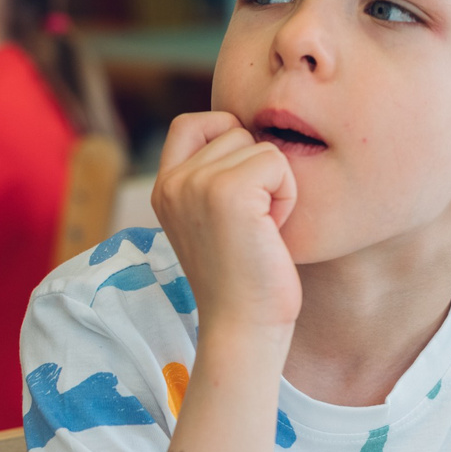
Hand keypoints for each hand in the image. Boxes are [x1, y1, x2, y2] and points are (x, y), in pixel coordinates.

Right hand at [151, 111, 301, 335]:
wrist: (243, 327)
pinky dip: (286, 195)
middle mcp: (173, 182)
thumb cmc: (244, 280)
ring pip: (258, 145)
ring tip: (260, 229)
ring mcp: (196, 185)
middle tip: (251, 225)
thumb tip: (248, 134)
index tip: (242, 189)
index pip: (190, 123)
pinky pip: (277, 162)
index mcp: (164, 188)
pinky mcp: (228, 192)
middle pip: (234, 132)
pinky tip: (271, 232)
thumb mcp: (214, 221)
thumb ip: (214, 179)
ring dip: (274, 186)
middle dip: (257, 172)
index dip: (225, 137)